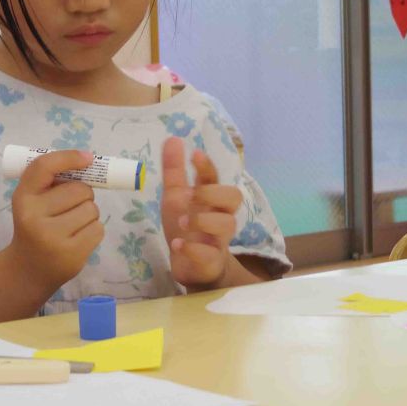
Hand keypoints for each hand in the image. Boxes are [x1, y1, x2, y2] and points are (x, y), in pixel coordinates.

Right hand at [7, 150, 103, 288]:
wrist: (28, 269)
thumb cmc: (35, 226)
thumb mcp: (33, 201)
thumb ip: (53, 182)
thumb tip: (88, 161)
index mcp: (23, 198)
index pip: (44, 166)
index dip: (68, 157)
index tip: (88, 158)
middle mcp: (34, 217)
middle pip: (81, 189)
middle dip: (84, 195)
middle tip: (71, 207)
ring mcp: (53, 238)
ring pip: (92, 209)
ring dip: (89, 214)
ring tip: (72, 225)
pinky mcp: (71, 255)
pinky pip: (98, 229)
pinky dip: (93, 230)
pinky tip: (77, 238)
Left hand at [161, 137, 241, 288]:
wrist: (193, 267)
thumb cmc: (188, 227)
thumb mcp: (176, 198)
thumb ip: (175, 171)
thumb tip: (173, 138)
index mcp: (210, 198)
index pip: (215, 177)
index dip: (207, 165)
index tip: (194, 154)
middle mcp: (219, 215)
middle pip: (234, 196)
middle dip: (213, 192)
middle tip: (191, 195)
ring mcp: (218, 239)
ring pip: (227, 225)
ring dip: (203, 220)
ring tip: (182, 223)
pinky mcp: (212, 262)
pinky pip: (210, 255)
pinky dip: (193, 249)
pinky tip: (178, 244)